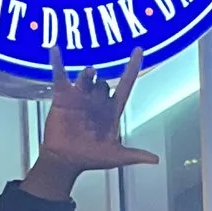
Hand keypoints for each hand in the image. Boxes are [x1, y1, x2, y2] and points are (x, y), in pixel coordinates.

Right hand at [21, 56, 152, 198]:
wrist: (64, 161)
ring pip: (86, 77)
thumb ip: (134, 154)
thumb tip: (155, 160)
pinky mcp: (62, 97)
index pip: (125, 84)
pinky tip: (56, 50)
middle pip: (103, 82)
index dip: (132, 67)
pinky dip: (57, 62)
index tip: (139, 50)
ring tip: (88, 75)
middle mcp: (96, 101)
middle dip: (101, 82)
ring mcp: (80, 97)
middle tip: (97, 88)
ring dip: (88, 74)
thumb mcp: (115, 156)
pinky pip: (60, 76)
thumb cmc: (89, 158)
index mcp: (111, 110)